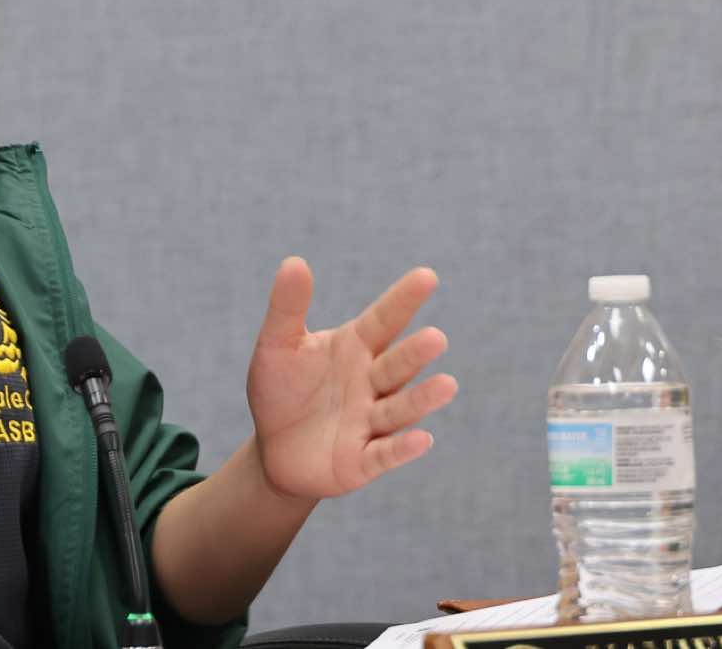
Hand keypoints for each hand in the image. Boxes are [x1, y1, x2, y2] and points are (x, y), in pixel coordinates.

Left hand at [245, 257, 456, 500]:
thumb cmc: (282, 390)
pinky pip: (385, 454)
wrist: (274, 449)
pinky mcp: (362, 461)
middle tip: (435, 338)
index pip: (383, 320)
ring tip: (447, 384)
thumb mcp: (277, 346)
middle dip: (414, 354)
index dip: (402, 300)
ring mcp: (369, 422)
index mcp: (353, 349)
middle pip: (396, 366)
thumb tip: (294, 260)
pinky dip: (402, 448)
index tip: (427, 276)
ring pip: (399, 408)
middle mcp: (370, 383)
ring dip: (421, 399)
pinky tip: (421, 439)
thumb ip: (287, 307)